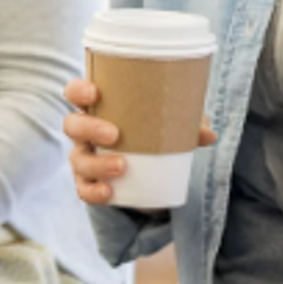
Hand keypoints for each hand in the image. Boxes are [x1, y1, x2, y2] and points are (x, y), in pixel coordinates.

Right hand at [63, 79, 216, 206]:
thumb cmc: (151, 129)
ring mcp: (83, 156)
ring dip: (97, 163)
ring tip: (121, 167)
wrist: (145, 163)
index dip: (78, 90)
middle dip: (89, 128)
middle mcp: (84, 130)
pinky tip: (109, 192)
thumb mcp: (168, 123)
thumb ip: (186, 124)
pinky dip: (93, 192)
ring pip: (77, 159)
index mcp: (99, 106)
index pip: (75, 93)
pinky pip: (83, 188)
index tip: (94, 92)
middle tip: (114, 134)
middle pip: (72, 125)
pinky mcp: (88, 181)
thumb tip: (210, 135)